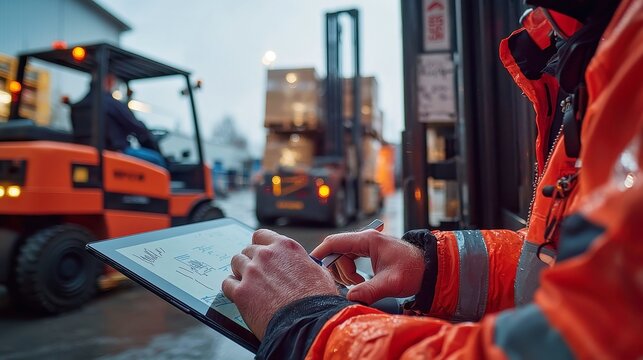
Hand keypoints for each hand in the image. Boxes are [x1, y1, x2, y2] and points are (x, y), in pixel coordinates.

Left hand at [222, 229, 337, 339]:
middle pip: (247, 250)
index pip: (261, 235)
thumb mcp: (319, 273)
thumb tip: (305, 265)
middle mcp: (266, 255)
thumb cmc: (317, 301)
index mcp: (285, 247)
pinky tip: (238, 294)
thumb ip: (305, 263)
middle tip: (256, 273)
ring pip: (236, 262)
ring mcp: (252, 272)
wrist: (308, 323)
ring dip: (240, 271)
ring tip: (247, 283)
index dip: (259, 245)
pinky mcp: (241, 292)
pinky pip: (227, 283)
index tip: (260, 253)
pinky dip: (231, 288)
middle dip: (251, 260)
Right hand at [310, 230, 424, 304]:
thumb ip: (369, 290)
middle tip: (352, 284)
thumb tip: (350, 298)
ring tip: (361, 284)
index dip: (321, 253)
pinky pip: (350, 260)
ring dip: (346, 274)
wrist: (429, 268)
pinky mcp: (368, 252)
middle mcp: (365, 240)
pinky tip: (360, 282)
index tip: (312, 265)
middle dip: (338, 270)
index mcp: (367, 240)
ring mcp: (366, 245)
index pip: (335, 242)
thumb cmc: (413, 270)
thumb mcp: (391, 283)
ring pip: (342, 258)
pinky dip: (351, 273)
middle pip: (336, 252)